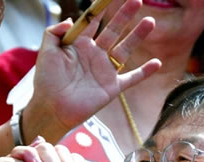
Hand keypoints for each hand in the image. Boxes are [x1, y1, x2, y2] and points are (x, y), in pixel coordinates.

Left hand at [24, 0, 160, 140]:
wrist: (52, 108)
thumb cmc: (46, 81)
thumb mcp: (46, 51)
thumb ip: (54, 31)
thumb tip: (70, 18)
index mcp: (79, 44)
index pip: (94, 21)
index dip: (102, 7)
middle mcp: (94, 54)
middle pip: (113, 30)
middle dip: (125, 15)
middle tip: (136, 0)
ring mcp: (105, 70)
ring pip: (125, 49)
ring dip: (138, 36)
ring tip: (150, 21)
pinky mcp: (112, 87)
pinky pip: (132, 78)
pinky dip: (145, 72)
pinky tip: (157, 63)